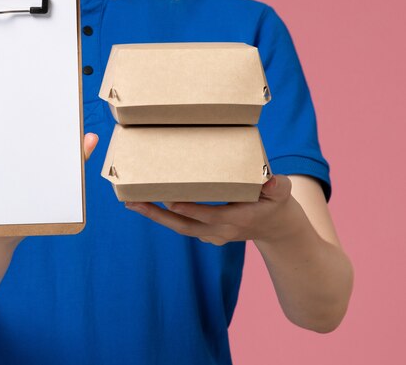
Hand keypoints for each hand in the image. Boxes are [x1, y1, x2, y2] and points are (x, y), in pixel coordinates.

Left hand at [125, 175, 299, 245]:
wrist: (277, 230)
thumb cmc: (278, 204)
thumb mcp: (283, 193)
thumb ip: (278, 186)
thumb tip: (270, 180)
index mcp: (237, 219)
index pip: (209, 215)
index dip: (190, 208)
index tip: (170, 199)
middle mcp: (220, 231)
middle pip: (184, 225)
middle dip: (157, 214)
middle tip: (133, 202)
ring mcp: (212, 235)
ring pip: (179, 227)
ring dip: (154, 216)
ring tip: (131, 203)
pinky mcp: (206, 234)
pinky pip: (182, 226)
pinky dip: (163, 217)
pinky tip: (146, 205)